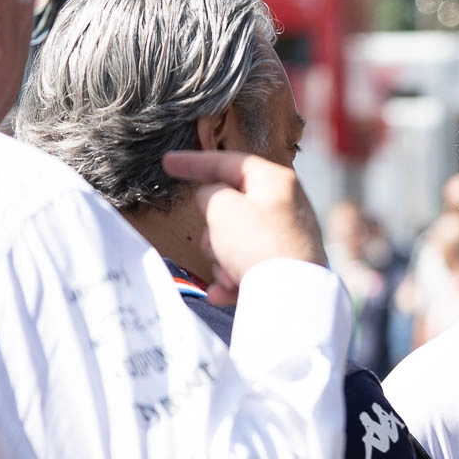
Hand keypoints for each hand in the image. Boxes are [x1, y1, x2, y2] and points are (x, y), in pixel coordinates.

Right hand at [162, 150, 327, 303]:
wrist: (291, 295)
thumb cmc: (259, 245)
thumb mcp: (221, 207)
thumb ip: (209, 194)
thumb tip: (212, 200)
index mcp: (275, 181)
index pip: (229, 162)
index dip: (194, 162)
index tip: (168, 163)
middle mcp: (286, 207)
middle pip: (231, 209)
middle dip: (213, 231)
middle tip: (216, 241)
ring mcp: (287, 239)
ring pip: (234, 242)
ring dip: (222, 259)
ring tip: (231, 270)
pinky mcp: (284, 268)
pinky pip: (246, 269)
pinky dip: (232, 279)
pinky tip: (224, 291)